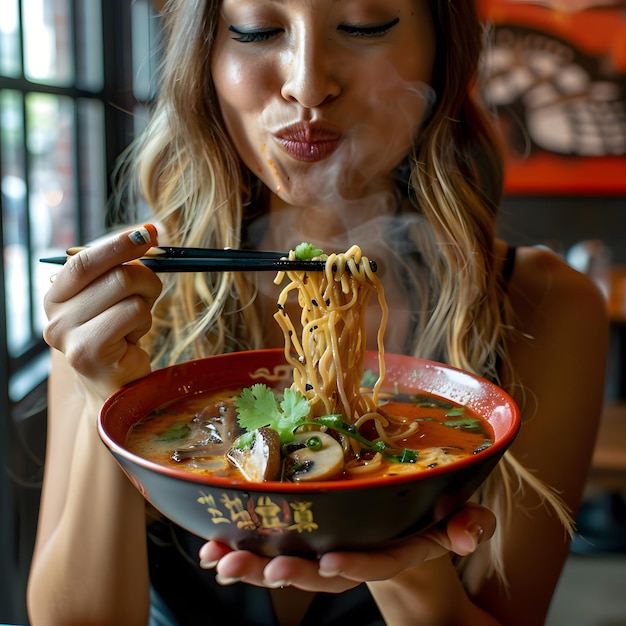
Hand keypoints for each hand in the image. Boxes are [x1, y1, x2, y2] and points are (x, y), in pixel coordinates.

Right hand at [43, 225, 162, 398]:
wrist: (115, 388)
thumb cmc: (119, 337)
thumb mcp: (115, 297)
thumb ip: (123, 265)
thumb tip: (151, 230)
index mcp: (56, 296)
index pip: (83, 259)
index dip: (119, 243)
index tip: (149, 232)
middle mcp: (55, 315)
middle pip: (116, 274)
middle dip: (146, 279)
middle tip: (149, 295)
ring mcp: (69, 336)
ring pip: (129, 292)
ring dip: (146, 306)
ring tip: (133, 326)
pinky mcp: (90, 351)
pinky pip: (134, 313)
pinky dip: (144, 323)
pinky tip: (132, 341)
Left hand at [198, 502, 495, 592]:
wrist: (400, 531)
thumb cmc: (424, 521)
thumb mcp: (451, 522)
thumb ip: (465, 525)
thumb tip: (467, 532)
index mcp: (388, 550)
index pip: (374, 562)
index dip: (355, 565)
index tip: (331, 562)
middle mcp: (352, 555)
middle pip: (318, 572)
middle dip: (287, 572)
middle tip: (257, 567)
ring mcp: (325, 549)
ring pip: (287, 563)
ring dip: (250, 564)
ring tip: (218, 559)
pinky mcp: (306, 539)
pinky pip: (273, 547)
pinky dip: (242, 548)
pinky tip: (212, 547)